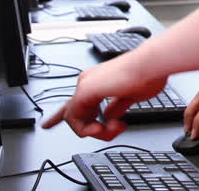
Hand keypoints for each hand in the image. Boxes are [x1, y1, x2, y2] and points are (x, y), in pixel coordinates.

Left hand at [41, 55, 167, 139]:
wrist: (151, 65)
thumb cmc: (148, 75)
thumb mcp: (131, 96)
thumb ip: (117, 107)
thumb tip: (108, 116)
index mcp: (99, 80)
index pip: (75, 102)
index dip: (59, 116)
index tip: (47, 125)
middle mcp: (88, 81)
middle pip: (76, 116)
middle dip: (92, 131)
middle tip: (115, 131)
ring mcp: (85, 85)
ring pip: (74, 120)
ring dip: (94, 132)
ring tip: (114, 128)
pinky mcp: (84, 91)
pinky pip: (74, 119)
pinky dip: (87, 129)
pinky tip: (102, 128)